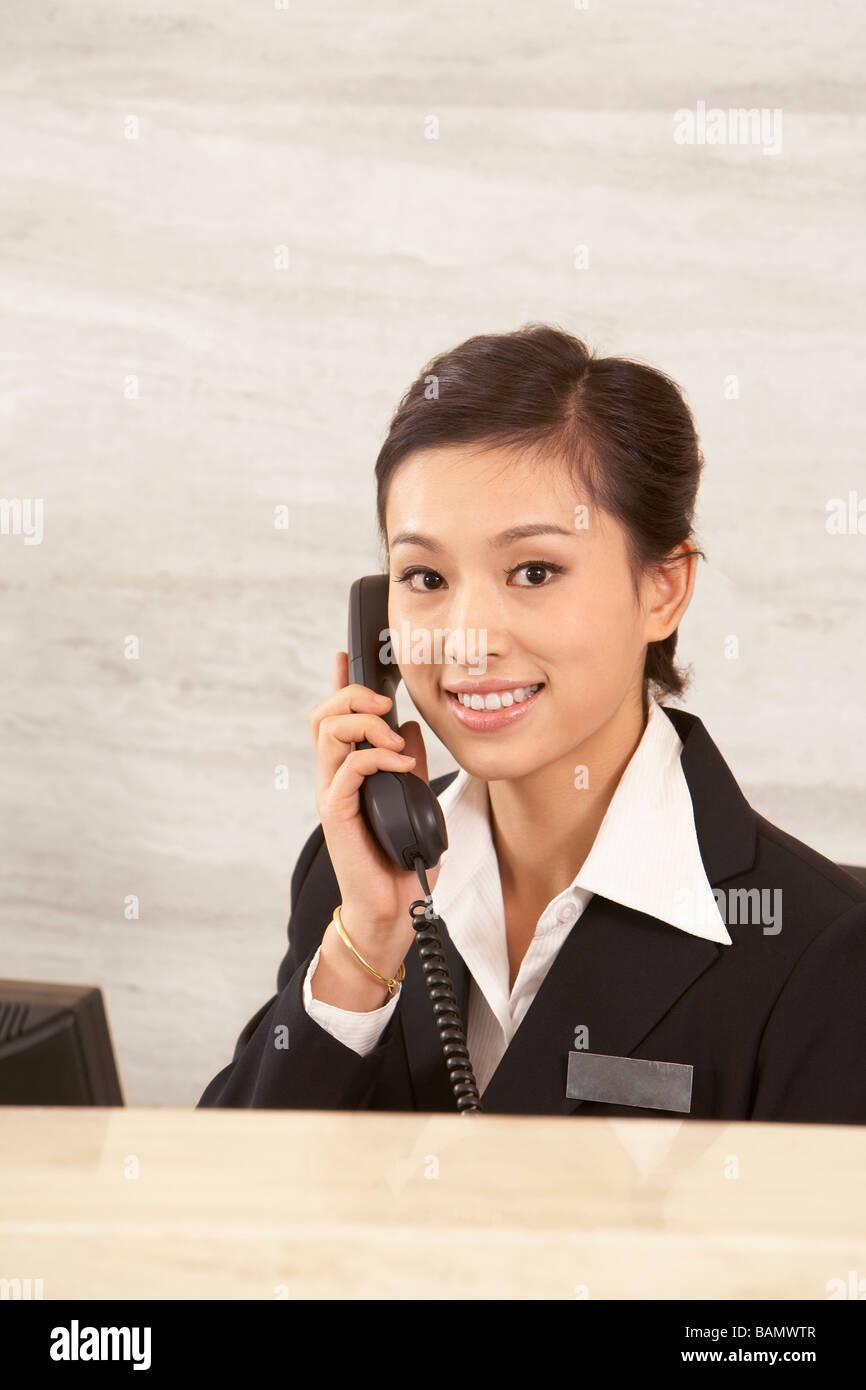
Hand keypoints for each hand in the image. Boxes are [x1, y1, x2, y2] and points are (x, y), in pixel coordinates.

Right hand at [308, 651, 441, 960]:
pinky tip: (401, 763)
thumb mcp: (416, 798)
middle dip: (350, 694)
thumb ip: (409, 763)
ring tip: (393, 736)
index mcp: (349, 773)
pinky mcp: (337, 814)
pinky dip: (376, 757)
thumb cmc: (402, 860)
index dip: (338, 685)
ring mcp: (333, 795)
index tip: (346, 657)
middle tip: (384, 699)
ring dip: (363, 721)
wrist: (394, 908)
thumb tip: (408, 727)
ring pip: (328, 733)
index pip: (335, 718)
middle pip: (322, 715)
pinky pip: (348, 769)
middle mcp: (334, 779)